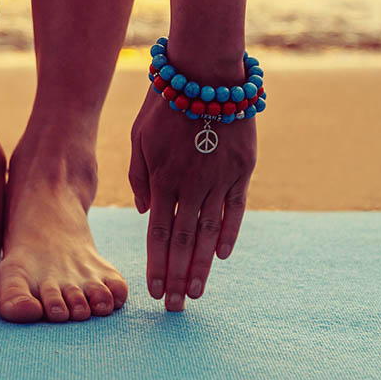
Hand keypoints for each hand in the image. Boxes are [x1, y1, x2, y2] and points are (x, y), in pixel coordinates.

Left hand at [129, 83, 255, 310]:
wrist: (206, 72)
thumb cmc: (166, 104)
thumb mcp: (139, 137)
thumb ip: (139, 176)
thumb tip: (143, 212)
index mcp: (162, 177)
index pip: (157, 232)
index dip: (155, 264)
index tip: (153, 290)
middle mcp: (190, 183)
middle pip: (182, 240)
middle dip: (177, 277)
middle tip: (174, 307)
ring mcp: (218, 177)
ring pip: (208, 231)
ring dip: (202, 265)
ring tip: (196, 292)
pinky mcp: (241, 168)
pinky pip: (235, 207)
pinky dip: (229, 232)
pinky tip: (222, 255)